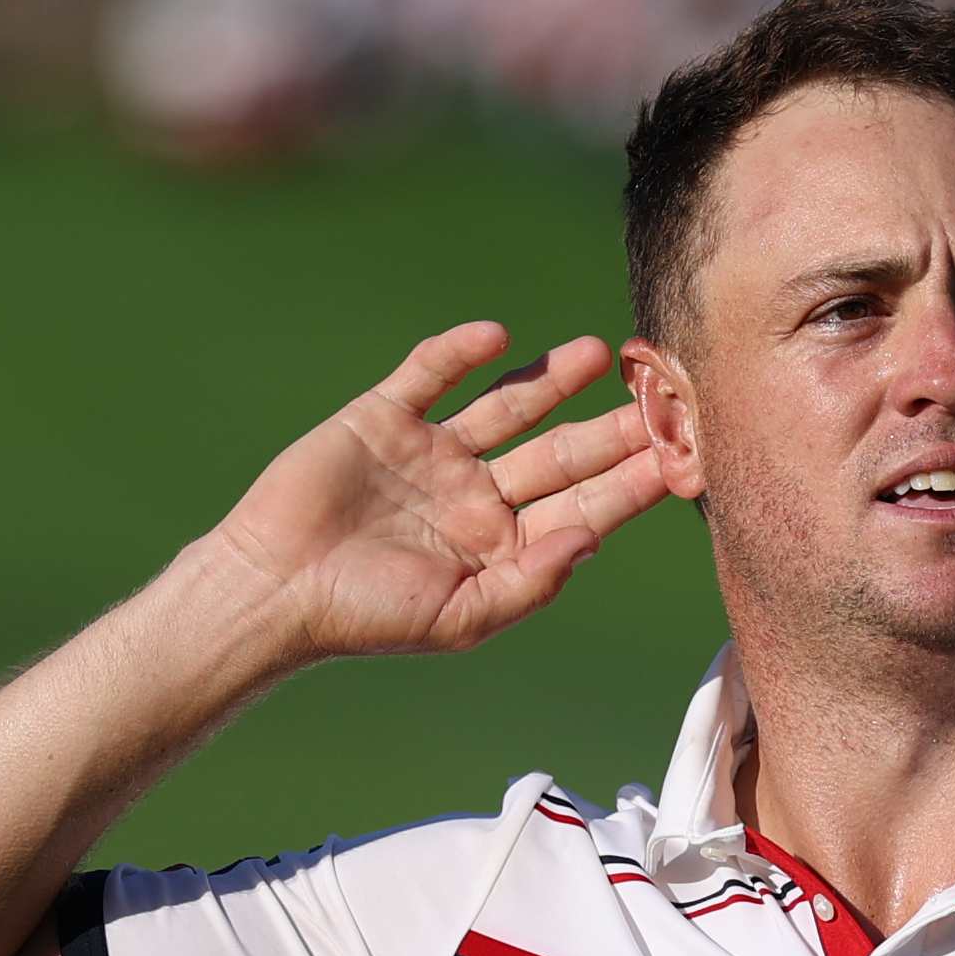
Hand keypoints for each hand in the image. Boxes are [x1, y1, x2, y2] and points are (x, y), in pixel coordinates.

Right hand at [214, 325, 671, 666]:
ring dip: (552, 379)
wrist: (273, 590)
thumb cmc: (365, 618)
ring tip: (601, 353)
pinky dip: (459, 352)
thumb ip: (533, 580)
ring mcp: (432, 453)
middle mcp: (477, 495)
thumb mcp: (462, 616)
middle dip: (612, 429)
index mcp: (503, 546)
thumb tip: (594, 540)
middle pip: (560, 453)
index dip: (633, 484)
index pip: (584, 506)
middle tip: (663, 396)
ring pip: (508, 405)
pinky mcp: (383, 418)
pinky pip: (430, 374)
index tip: (682, 458)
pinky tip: (499, 338)